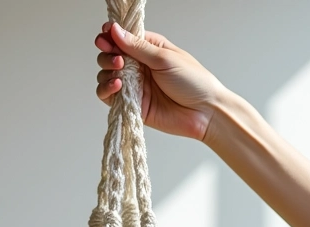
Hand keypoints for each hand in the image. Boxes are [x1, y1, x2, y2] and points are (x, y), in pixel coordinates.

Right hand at [94, 22, 226, 141]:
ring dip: (106, 72)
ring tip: (119, 71)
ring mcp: (135, 86)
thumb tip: (115, 30)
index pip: (122, 38)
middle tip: (116, 58)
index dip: (111, 35)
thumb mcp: (165, 58)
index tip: (105, 35)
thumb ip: (138, 47)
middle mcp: (139, 66)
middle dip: (107, 54)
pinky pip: (110, 98)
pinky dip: (106, 91)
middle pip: (111, 56)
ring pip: (106, 76)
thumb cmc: (193, 82)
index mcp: (149, 49)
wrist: (204, 113)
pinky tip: (116, 86)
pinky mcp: (132, 105)